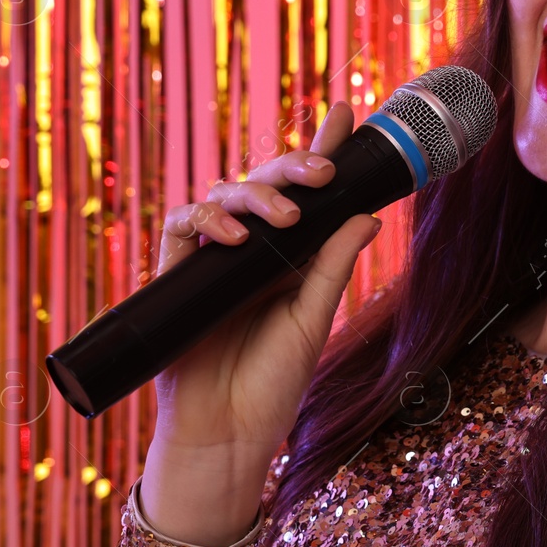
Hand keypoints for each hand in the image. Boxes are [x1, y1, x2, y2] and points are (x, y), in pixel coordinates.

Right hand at [147, 100, 377, 464]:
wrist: (225, 433)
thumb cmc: (271, 384)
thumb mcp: (312, 319)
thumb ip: (332, 265)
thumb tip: (368, 214)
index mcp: (292, 257)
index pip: (307, 195)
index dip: (322, 152)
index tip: (346, 113)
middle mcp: (255, 251)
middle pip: (267, 185)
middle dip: (293, 167)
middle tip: (322, 172)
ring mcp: (214, 260)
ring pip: (226, 196)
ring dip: (257, 195)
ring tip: (284, 217)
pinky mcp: (178, 274)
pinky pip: (184, 226)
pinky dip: (208, 219)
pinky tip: (234, 235)